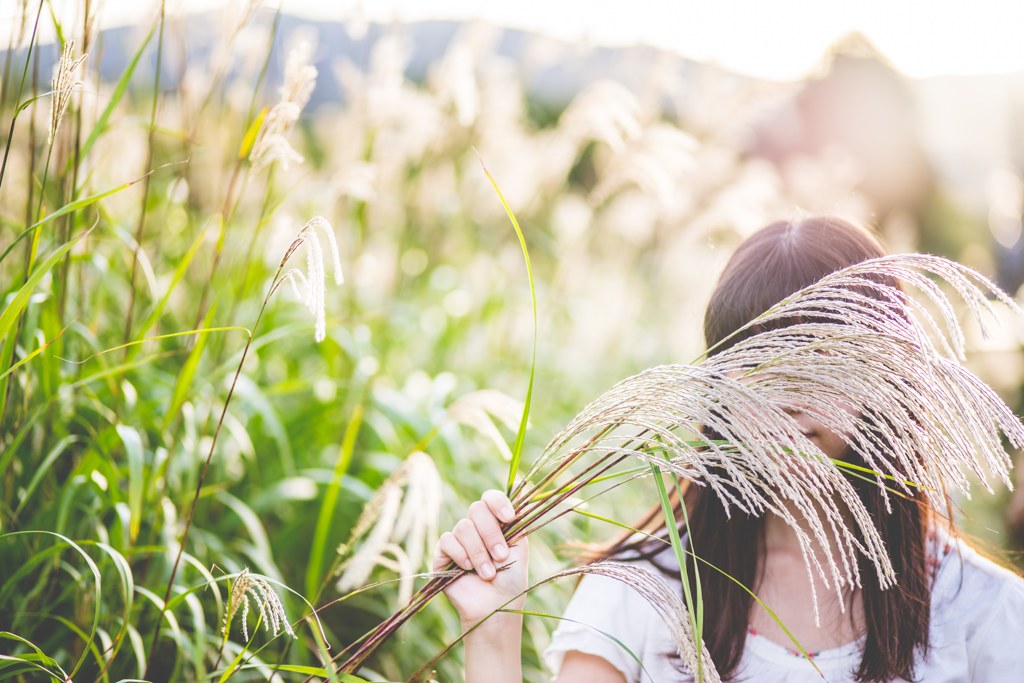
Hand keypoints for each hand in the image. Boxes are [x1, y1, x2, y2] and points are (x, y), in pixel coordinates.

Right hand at [434, 489, 528, 630]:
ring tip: (488, 573)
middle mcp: (476, 528)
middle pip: (477, 509)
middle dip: (491, 533)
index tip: (509, 517)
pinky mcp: (442, 554)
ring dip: (479, 551)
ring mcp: (458, 540)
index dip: (498, 502)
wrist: (495, 608)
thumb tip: (516, 488)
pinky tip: (468, 569)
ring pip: (463, 527)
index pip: (490, 498)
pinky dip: (461, 554)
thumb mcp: (520, 548)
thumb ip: (516, 522)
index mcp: (495, 522)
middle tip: (501, 556)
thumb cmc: (510, 580)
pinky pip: (447, 541)